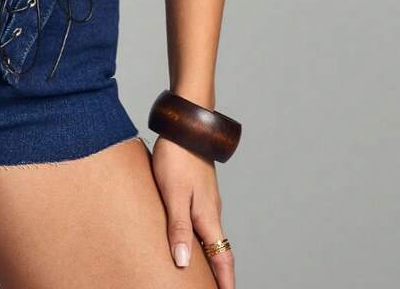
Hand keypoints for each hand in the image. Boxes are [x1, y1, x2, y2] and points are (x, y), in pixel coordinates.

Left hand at [150, 135, 234, 287]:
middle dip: (219, 273)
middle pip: (219, 250)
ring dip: (210, 255)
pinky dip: (200, 237)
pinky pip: (202, 221)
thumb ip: (178, 228)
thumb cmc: (177, 157)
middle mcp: (211, 211)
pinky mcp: (198, 189)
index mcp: (208, 217)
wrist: (186, 125)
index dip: (225, 281)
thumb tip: (183, 263)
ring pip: (211, 235)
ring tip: (202, 272)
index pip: (222, 258)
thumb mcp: (173, 194)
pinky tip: (188, 236)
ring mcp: (206, 200)